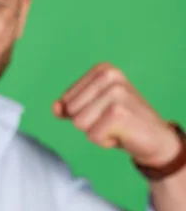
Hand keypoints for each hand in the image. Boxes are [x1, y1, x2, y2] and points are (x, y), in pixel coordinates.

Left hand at [53, 62, 180, 167]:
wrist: (155, 139)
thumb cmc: (120, 122)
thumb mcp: (91, 110)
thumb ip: (68, 108)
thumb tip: (55, 107)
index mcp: (102, 69)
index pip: (66, 99)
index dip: (80, 113)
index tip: (103, 112)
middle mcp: (109, 75)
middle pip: (71, 110)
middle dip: (87, 123)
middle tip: (110, 121)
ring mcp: (116, 92)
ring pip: (79, 123)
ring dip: (96, 132)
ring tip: (115, 127)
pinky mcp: (119, 112)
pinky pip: (93, 136)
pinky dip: (104, 141)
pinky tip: (121, 134)